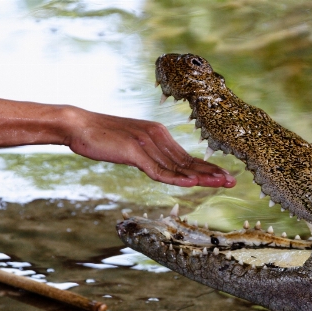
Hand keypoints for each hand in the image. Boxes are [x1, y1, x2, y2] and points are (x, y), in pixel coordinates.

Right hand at [64, 109, 235, 187]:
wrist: (78, 125)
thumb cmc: (102, 137)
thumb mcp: (130, 146)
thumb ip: (147, 156)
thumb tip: (160, 168)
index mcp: (158, 134)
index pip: (186, 156)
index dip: (207, 168)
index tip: (224, 177)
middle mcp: (157, 136)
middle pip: (188, 160)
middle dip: (212, 173)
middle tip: (233, 182)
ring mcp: (146, 143)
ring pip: (178, 166)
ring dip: (201, 176)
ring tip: (221, 184)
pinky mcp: (134, 151)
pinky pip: (158, 169)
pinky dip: (176, 177)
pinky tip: (192, 182)